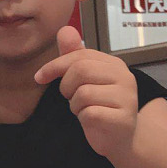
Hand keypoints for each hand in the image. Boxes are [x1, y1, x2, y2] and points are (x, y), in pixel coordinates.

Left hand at [34, 26, 137, 157]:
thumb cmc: (98, 104)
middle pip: (81, 71)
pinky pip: (90, 113)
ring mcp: (127, 98)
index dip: (54, 65)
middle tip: (70, 97)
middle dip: (66, 86)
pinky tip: (92, 120)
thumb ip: (73, 55)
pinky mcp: (124, 119)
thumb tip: (64, 29)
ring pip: (83, 93)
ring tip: (84, 109)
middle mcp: (125, 77)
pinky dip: (84, 118)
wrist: (119, 138)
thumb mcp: (83, 78)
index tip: (39, 77)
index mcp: (114, 64)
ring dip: (75, 105)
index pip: (78, 56)